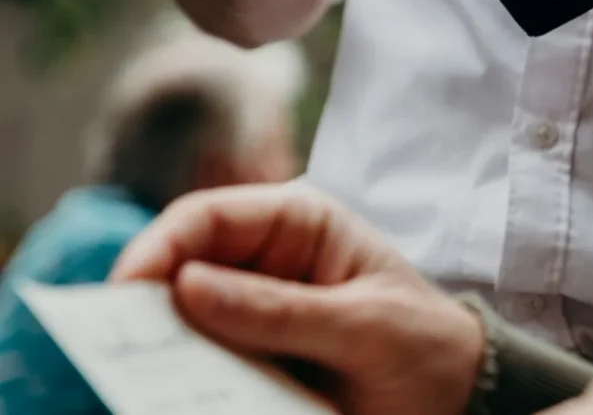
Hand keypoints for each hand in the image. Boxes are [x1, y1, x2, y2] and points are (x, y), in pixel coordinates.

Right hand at [110, 184, 483, 414]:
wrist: (456, 397)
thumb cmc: (423, 343)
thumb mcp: (362, 325)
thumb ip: (280, 309)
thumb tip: (187, 286)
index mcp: (298, 223)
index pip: (209, 217)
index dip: (161, 245)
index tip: (126, 289)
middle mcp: (267, 259)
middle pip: (184, 267)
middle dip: (149, 301)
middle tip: (116, 344)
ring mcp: (256, 310)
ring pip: (185, 319)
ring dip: (163, 346)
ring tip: (141, 376)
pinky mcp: (254, 357)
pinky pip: (204, 363)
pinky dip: (186, 377)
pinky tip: (176, 394)